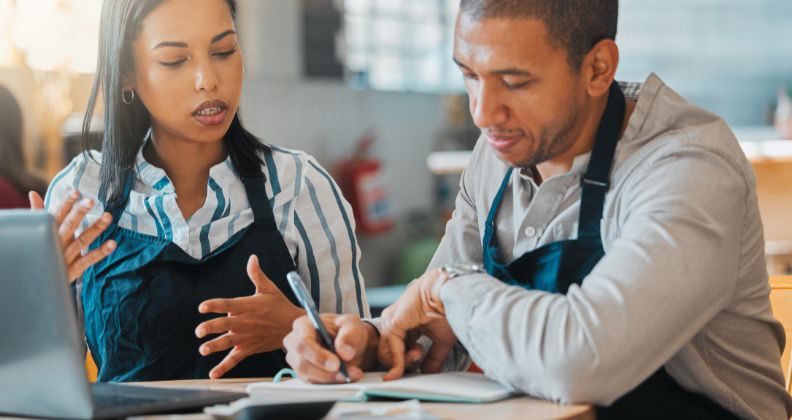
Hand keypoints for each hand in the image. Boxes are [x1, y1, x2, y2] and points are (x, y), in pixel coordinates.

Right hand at [29, 190, 115, 283]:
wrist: (36, 282)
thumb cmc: (39, 252)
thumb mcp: (36, 233)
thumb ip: (38, 214)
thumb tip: (33, 193)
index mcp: (48, 233)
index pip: (57, 215)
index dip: (66, 204)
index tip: (76, 192)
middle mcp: (57, 243)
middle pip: (69, 226)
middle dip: (79, 213)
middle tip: (91, 200)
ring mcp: (65, 257)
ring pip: (82, 241)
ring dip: (96, 229)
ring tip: (108, 217)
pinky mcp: (73, 270)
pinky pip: (88, 260)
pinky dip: (100, 252)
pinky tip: (113, 244)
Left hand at [195, 254, 305, 378]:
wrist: (294, 326)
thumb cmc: (280, 305)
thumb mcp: (269, 288)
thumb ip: (256, 274)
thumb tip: (252, 257)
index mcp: (247, 306)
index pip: (227, 304)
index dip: (214, 305)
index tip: (202, 307)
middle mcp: (244, 322)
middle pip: (225, 325)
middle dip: (211, 328)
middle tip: (199, 331)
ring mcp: (246, 337)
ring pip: (227, 342)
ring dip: (215, 346)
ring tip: (203, 349)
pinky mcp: (249, 348)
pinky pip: (235, 359)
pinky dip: (224, 367)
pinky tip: (213, 374)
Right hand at [282, 313, 378, 383]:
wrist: (350, 344)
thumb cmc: (346, 331)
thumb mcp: (352, 325)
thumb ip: (350, 335)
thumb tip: (344, 352)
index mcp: (303, 326)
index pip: (303, 342)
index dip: (318, 355)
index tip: (336, 364)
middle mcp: (295, 343)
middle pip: (302, 363)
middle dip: (325, 372)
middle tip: (346, 374)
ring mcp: (297, 361)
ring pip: (308, 376)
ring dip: (331, 379)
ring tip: (351, 375)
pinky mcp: (304, 375)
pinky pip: (314, 384)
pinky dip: (330, 383)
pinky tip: (345, 378)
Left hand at [378, 269, 458, 379]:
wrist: (449, 292)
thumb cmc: (448, 309)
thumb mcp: (441, 340)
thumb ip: (434, 358)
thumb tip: (428, 373)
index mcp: (406, 324)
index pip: (400, 349)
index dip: (409, 362)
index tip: (420, 368)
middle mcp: (395, 322)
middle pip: (390, 353)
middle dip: (405, 363)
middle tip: (420, 361)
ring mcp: (390, 321)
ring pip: (386, 354)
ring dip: (403, 363)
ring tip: (419, 355)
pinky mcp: (391, 323)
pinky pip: (391, 349)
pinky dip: (400, 361)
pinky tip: (414, 360)